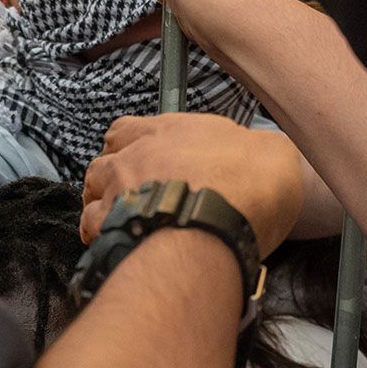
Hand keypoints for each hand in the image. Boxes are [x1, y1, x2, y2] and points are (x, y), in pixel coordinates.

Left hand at [81, 115, 304, 255]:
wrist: (221, 221)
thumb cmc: (250, 186)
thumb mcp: (276, 155)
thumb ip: (263, 149)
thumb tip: (268, 154)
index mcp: (175, 129)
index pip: (137, 126)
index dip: (137, 142)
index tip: (149, 159)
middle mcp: (140, 151)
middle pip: (108, 152)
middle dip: (114, 169)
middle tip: (131, 190)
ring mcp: (119, 185)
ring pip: (92, 183)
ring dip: (100, 197)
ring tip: (117, 215)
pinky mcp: (109, 221)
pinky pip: (90, 223)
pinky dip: (96, 231)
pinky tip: (109, 241)